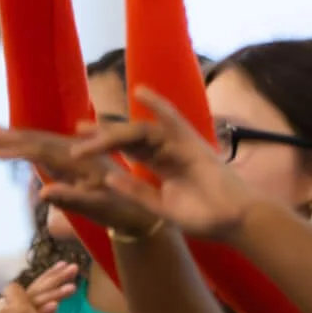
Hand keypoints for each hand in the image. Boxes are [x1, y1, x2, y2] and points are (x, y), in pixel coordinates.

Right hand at [0, 125, 166, 236]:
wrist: (138, 205)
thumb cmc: (118, 209)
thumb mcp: (97, 207)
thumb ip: (71, 198)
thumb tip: (42, 194)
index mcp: (77, 157)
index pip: (40, 149)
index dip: (14, 149)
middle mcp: (71, 149)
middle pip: (31, 139)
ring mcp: (68, 152)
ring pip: (33, 140)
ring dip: (6, 138)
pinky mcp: (66, 158)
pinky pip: (39, 146)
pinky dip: (19, 142)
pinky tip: (6, 139)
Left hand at [67, 87, 260, 240]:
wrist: (234, 221)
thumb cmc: (204, 217)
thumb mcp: (161, 207)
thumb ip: (137, 192)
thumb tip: (108, 178)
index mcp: (160, 168)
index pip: (127, 152)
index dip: (105, 147)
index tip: (81, 147)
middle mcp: (167, 153)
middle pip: (130, 139)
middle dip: (104, 134)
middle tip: (77, 128)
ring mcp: (179, 146)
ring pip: (142, 131)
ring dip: (116, 129)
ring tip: (90, 127)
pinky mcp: (192, 144)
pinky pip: (174, 120)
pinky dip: (158, 105)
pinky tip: (140, 92)